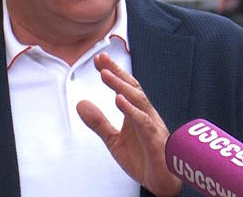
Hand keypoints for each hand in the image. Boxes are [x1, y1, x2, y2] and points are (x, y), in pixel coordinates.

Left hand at [76, 53, 182, 196]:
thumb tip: (80, 104)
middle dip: (117, 72)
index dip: (113, 72)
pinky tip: (119, 100)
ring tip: (106, 75)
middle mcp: (146, 115)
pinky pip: (144, 122)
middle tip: (102, 58)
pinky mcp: (155, 140)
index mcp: (137, 113)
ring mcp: (152, 126)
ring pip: (139, 100)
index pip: (125, 87)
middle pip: (132, 88)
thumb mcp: (114, 140)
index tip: (99, 58)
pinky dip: (132, 110)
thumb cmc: (143, 159)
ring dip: (121, 86)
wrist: (162, 183)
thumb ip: (99, 122)